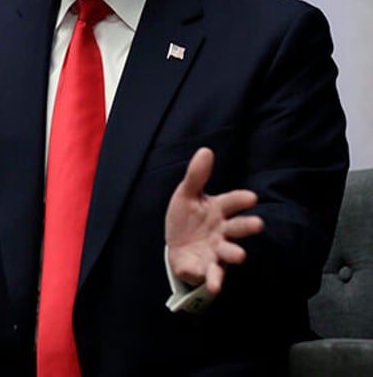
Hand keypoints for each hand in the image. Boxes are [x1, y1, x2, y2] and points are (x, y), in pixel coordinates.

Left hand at [165, 147, 263, 294]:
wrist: (176, 245)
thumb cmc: (187, 218)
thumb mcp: (187, 194)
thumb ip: (196, 176)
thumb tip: (205, 150)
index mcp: (218, 210)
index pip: (231, 202)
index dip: (240, 199)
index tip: (250, 197)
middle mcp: (222, 231)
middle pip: (236, 228)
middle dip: (246, 226)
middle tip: (258, 224)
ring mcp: (216, 251)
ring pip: (228, 253)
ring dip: (234, 254)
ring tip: (240, 256)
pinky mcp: (206, 268)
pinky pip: (211, 274)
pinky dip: (213, 279)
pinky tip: (214, 285)